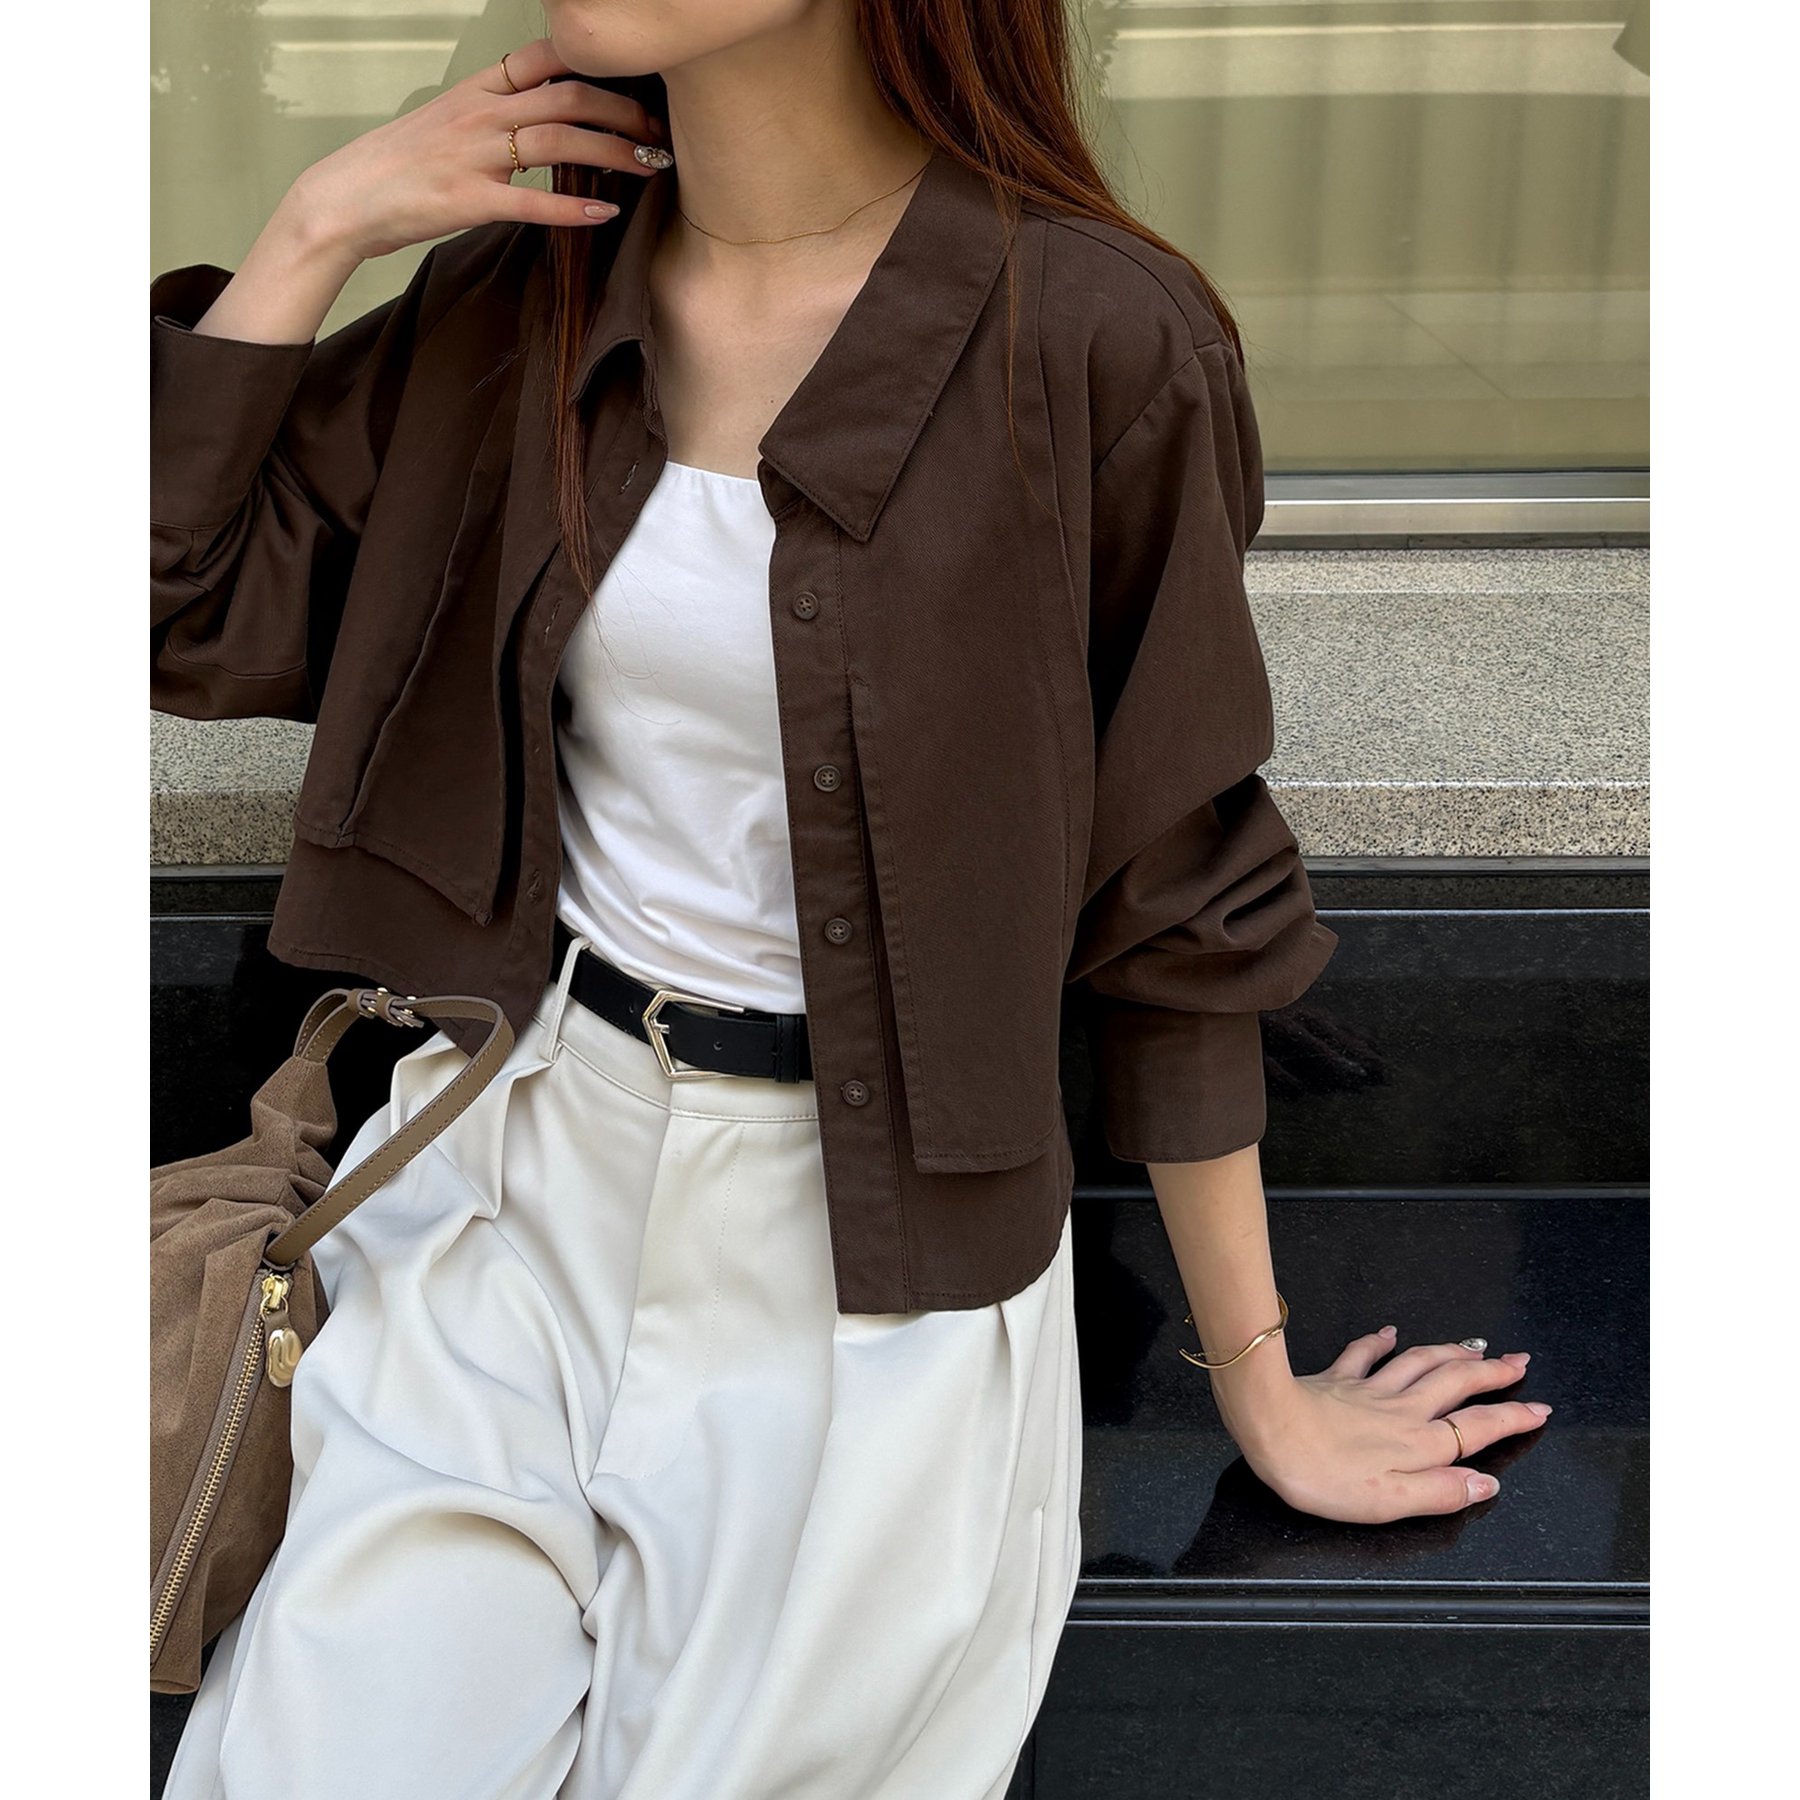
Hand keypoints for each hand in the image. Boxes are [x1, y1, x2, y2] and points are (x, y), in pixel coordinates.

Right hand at [280, 37, 666, 264]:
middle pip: (568, 97)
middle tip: (659, 131)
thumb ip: (498, 112)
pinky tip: (607, 213)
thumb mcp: (451, 120)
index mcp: (478, 90)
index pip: (546, 59)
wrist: (348, 198)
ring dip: (614, 152)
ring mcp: (476, 156)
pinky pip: (532, 203)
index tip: (637, 82)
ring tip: (650, 165)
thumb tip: (549, 114)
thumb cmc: (404, 165)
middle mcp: (481, 113)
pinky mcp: (470, 201)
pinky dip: (574, 209)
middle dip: (623, 111)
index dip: (597, 66)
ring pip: (559, 142)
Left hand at [1212, 1328, 1550, 1523]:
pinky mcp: (1335, 1379)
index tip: (1541, 1409)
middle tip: (1519, 1361)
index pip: (1477, 1429)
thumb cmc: (1324, 1476)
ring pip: (1420, 1363)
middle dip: (1492, 1373)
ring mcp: (1368, 1390)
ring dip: (1451, 1352)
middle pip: (1456, 1383)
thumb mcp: (1389, 1502)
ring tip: (1476, 1345)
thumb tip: (1486, 1484)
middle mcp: (1401, 1411)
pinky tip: (1391, 1332)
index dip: (1512, 1419)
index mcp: (1417, 1444)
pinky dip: (1381, 1341)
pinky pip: (1364, 1354)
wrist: (1269, 1428)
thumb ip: (1441, 1493)